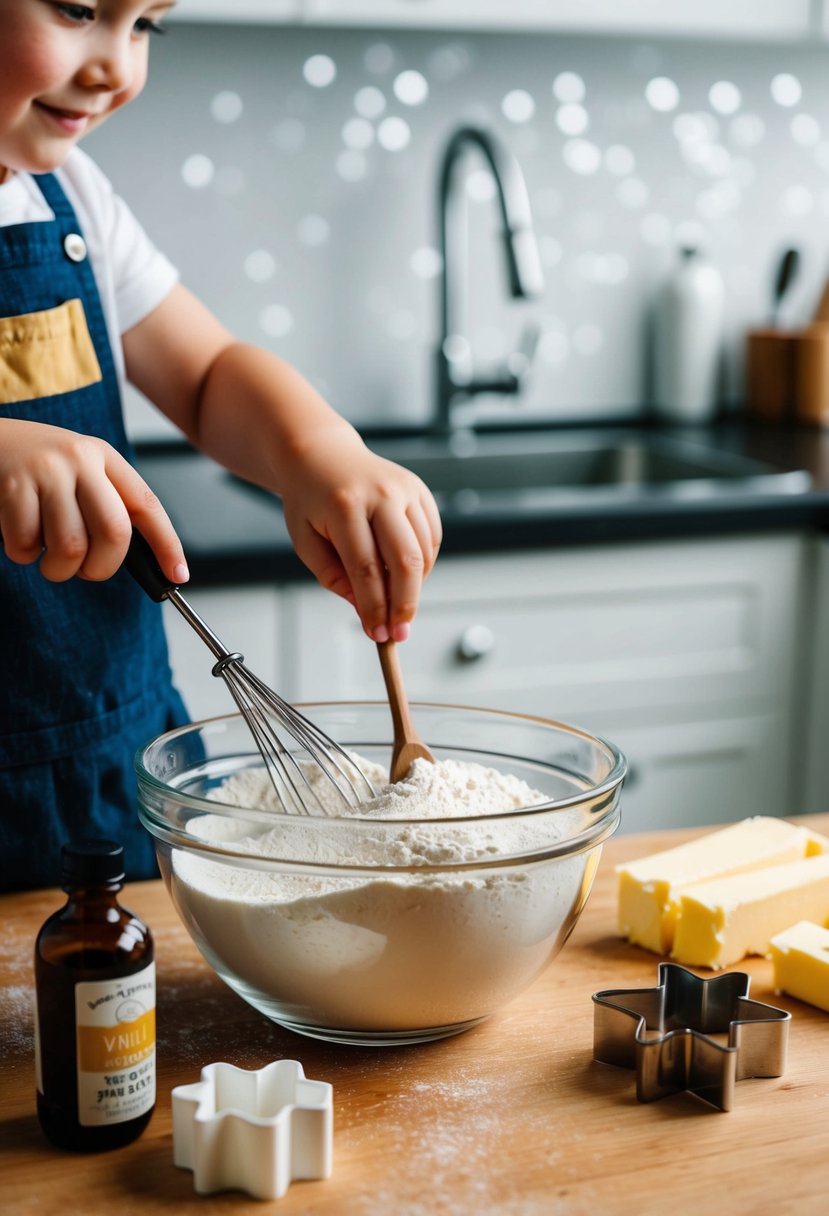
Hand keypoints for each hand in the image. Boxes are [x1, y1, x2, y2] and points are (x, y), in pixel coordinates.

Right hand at [0, 419, 187, 583]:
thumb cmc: (38, 470)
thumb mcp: (80, 473)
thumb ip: (106, 506)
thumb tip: (143, 563)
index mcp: (105, 458)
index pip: (146, 506)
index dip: (167, 545)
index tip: (177, 576)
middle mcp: (81, 458)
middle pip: (114, 532)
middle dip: (102, 568)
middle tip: (85, 571)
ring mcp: (47, 469)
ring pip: (71, 546)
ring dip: (58, 569)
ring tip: (47, 558)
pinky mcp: (13, 483)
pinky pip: (27, 543)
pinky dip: (22, 555)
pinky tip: (19, 540)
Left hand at [279, 428, 441, 640]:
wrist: (322, 453)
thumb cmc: (310, 499)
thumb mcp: (305, 540)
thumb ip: (332, 576)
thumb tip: (364, 607)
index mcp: (344, 506)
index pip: (366, 568)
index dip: (374, 606)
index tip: (377, 634)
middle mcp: (380, 494)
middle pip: (405, 560)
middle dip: (404, 604)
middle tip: (399, 633)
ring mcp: (405, 489)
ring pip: (423, 551)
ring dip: (415, 586)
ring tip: (396, 601)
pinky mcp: (419, 490)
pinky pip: (432, 537)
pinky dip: (424, 563)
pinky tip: (405, 574)